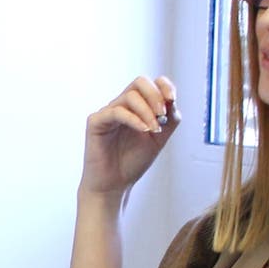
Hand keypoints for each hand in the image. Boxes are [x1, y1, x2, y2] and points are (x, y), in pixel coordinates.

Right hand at [80, 74, 180, 200]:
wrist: (114, 184)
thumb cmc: (132, 162)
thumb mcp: (159, 139)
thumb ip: (169, 119)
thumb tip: (172, 102)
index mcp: (137, 108)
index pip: (151, 84)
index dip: (164, 86)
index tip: (172, 99)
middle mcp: (122, 106)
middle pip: (140, 82)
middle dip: (155, 96)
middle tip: (162, 114)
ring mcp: (108, 112)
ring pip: (130, 96)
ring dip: (147, 111)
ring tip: (153, 128)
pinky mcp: (96, 122)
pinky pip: (116, 111)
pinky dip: (133, 119)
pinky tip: (143, 130)